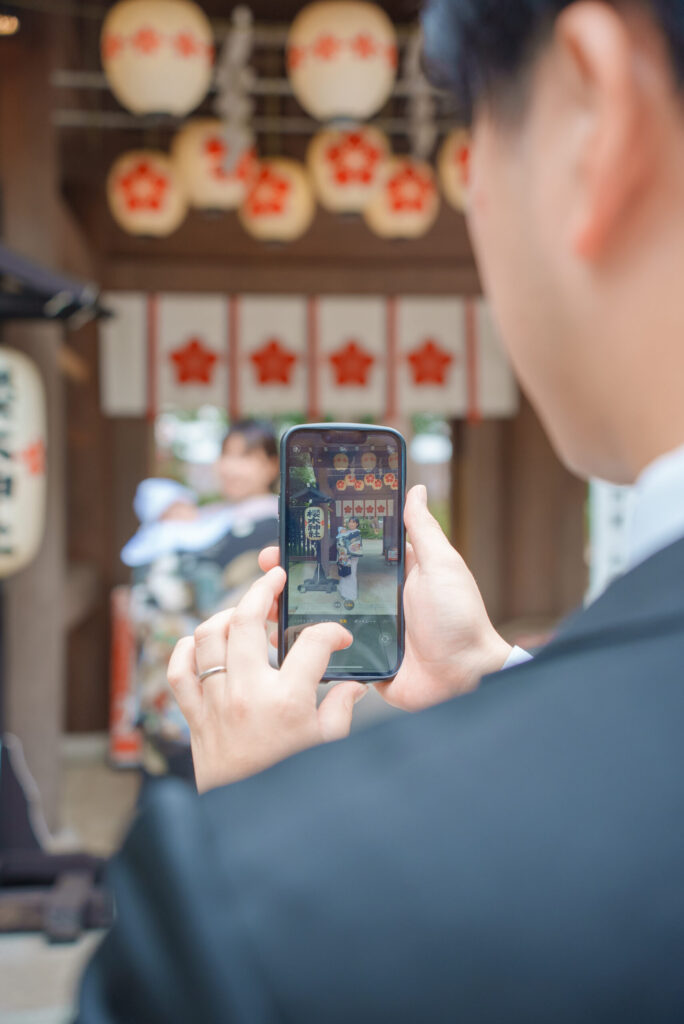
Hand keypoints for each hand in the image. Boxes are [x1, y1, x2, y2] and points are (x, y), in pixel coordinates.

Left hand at [168, 567, 366, 792]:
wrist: (249, 825)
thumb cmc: (292, 785)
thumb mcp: (327, 747)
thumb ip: (342, 710)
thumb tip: (353, 687)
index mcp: (287, 701)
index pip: (312, 643)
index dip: (331, 632)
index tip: (337, 637)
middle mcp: (247, 694)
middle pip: (248, 620)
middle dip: (263, 589)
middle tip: (274, 579)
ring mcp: (215, 703)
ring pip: (208, 636)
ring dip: (226, 615)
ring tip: (244, 614)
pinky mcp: (194, 716)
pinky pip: (179, 671)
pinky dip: (186, 650)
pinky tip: (204, 645)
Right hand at [259, 485, 510, 712]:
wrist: (464, 678)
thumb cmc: (459, 619)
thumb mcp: (441, 565)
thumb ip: (423, 530)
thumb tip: (414, 490)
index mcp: (391, 574)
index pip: (347, 550)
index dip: (320, 540)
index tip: (292, 528)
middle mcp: (374, 599)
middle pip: (325, 581)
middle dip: (293, 571)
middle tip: (268, 563)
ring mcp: (363, 631)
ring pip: (317, 615)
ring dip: (290, 605)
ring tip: (265, 596)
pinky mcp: (358, 660)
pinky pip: (324, 651)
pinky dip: (302, 644)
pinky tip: (278, 633)